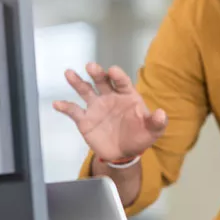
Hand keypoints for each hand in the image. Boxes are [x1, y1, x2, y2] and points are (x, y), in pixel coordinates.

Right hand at [52, 63, 166, 160]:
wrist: (124, 153)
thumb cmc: (140, 137)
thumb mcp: (152, 131)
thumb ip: (157, 123)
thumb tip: (162, 114)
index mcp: (127, 96)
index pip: (122, 82)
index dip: (118, 76)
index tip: (112, 71)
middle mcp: (110, 97)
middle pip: (102, 82)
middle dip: (97, 73)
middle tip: (91, 66)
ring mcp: (96, 107)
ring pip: (85, 90)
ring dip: (77, 82)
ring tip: (69, 73)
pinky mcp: (85, 120)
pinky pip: (73, 111)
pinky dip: (65, 107)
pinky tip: (57, 103)